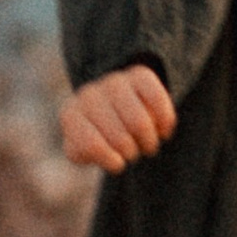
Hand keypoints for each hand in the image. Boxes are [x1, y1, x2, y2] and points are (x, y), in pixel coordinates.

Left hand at [60, 63, 178, 170]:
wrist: (109, 105)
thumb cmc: (96, 135)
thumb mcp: (83, 153)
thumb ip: (89, 156)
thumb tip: (115, 158)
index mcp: (71, 116)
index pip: (93, 145)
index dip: (112, 161)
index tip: (117, 163)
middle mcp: (89, 94)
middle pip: (120, 138)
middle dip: (132, 152)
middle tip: (134, 153)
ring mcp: (114, 82)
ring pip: (140, 122)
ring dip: (150, 141)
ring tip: (148, 144)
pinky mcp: (139, 74)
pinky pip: (157, 99)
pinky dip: (165, 121)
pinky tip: (163, 130)